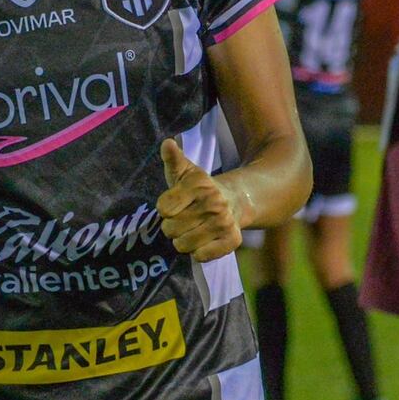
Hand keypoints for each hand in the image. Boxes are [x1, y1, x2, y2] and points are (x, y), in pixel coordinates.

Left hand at [156, 138, 241, 261]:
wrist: (235, 200)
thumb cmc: (199, 188)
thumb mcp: (184, 171)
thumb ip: (172, 159)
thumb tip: (167, 143)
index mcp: (199, 184)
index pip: (163, 208)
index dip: (165, 208)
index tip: (174, 204)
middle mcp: (213, 203)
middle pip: (170, 229)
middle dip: (171, 226)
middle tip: (182, 219)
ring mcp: (224, 222)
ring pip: (183, 245)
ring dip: (182, 241)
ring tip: (191, 230)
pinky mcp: (232, 240)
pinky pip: (201, 256)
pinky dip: (198, 252)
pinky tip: (203, 240)